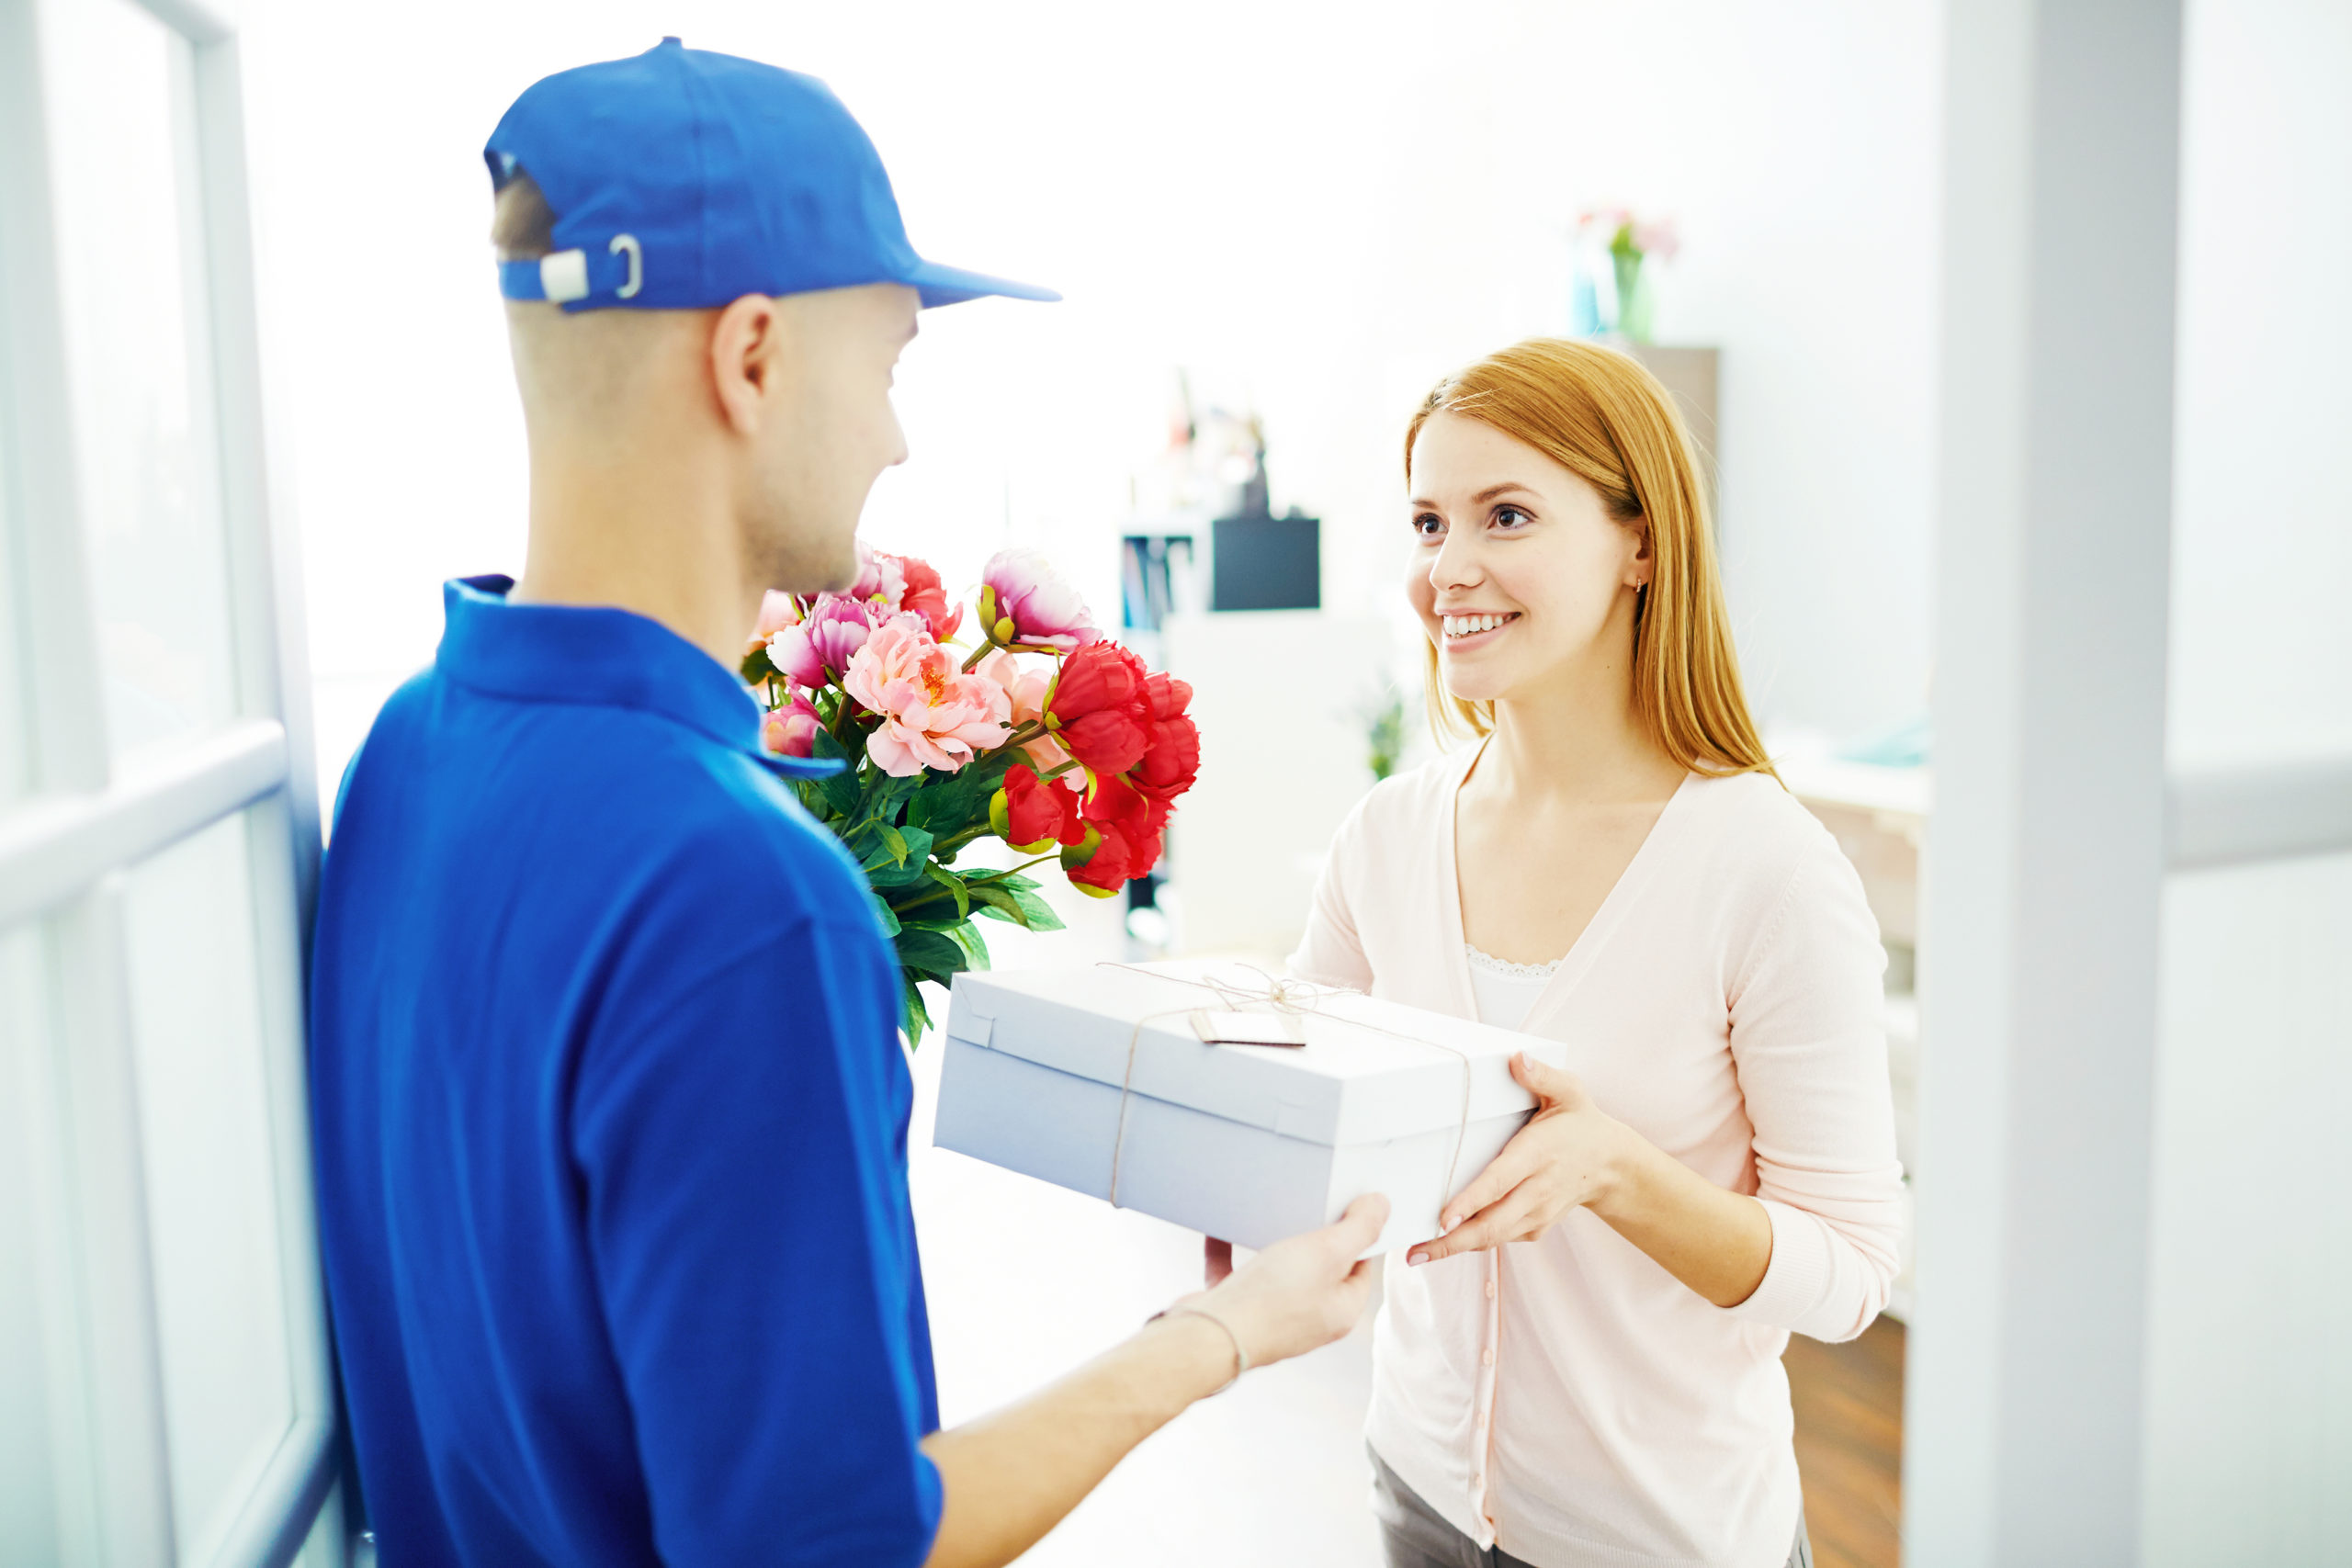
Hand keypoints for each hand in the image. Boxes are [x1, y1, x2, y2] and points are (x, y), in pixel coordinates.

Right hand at [1171, 1195, 1387, 1369]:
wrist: (1206, 1335)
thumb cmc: (1272, 1300)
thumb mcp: (1327, 1253)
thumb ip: (1360, 1228)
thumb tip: (1383, 1206)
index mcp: (1340, 1312)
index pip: (1361, 1267)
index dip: (1357, 1234)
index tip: (1348, 1203)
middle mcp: (1308, 1319)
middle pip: (1319, 1268)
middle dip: (1312, 1235)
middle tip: (1311, 1201)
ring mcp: (1270, 1317)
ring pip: (1276, 1271)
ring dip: (1271, 1240)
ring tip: (1270, 1209)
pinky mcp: (1235, 1310)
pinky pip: (1234, 1271)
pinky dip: (1229, 1248)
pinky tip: (1220, 1225)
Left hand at [1407, 1053, 1627, 1265]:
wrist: (1612, 1165)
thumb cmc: (1581, 1123)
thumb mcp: (1570, 1092)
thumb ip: (1542, 1075)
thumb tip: (1517, 1059)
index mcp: (1538, 1154)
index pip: (1500, 1181)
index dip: (1471, 1201)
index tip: (1444, 1217)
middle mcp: (1537, 1190)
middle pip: (1492, 1223)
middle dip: (1453, 1241)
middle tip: (1415, 1251)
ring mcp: (1537, 1213)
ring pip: (1494, 1237)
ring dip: (1456, 1248)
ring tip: (1418, 1254)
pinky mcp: (1535, 1227)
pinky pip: (1500, 1238)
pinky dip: (1472, 1244)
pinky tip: (1443, 1245)